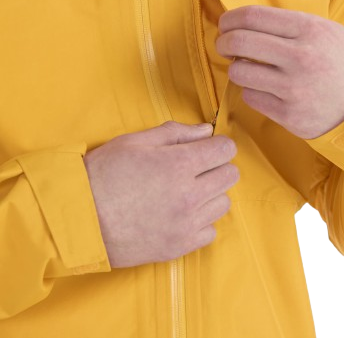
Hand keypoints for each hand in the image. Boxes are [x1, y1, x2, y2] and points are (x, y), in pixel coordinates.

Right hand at [83, 122, 238, 267]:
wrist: (78, 218)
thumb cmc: (103, 173)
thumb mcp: (135, 141)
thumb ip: (175, 133)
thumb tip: (206, 130)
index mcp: (179, 164)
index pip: (225, 150)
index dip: (217, 144)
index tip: (206, 147)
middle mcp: (189, 195)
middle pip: (230, 175)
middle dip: (216, 166)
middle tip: (194, 168)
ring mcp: (186, 224)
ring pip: (223, 204)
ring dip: (210, 194)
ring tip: (186, 192)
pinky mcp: (179, 247)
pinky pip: (210, 231)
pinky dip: (201, 222)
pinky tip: (181, 214)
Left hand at [216, 6, 343, 139]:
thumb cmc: (338, 59)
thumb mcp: (322, 29)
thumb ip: (286, 24)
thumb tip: (240, 22)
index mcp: (308, 29)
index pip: (252, 16)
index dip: (229, 19)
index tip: (225, 24)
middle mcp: (301, 57)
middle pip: (239, 42)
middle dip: (222, 42)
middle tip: (223, 46)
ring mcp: (294, 88)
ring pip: (239, 72)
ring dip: (237, 69)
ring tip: (249, 68)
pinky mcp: (289, 114)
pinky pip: (250, 98)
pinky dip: (252, 92)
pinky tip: (265, 89)